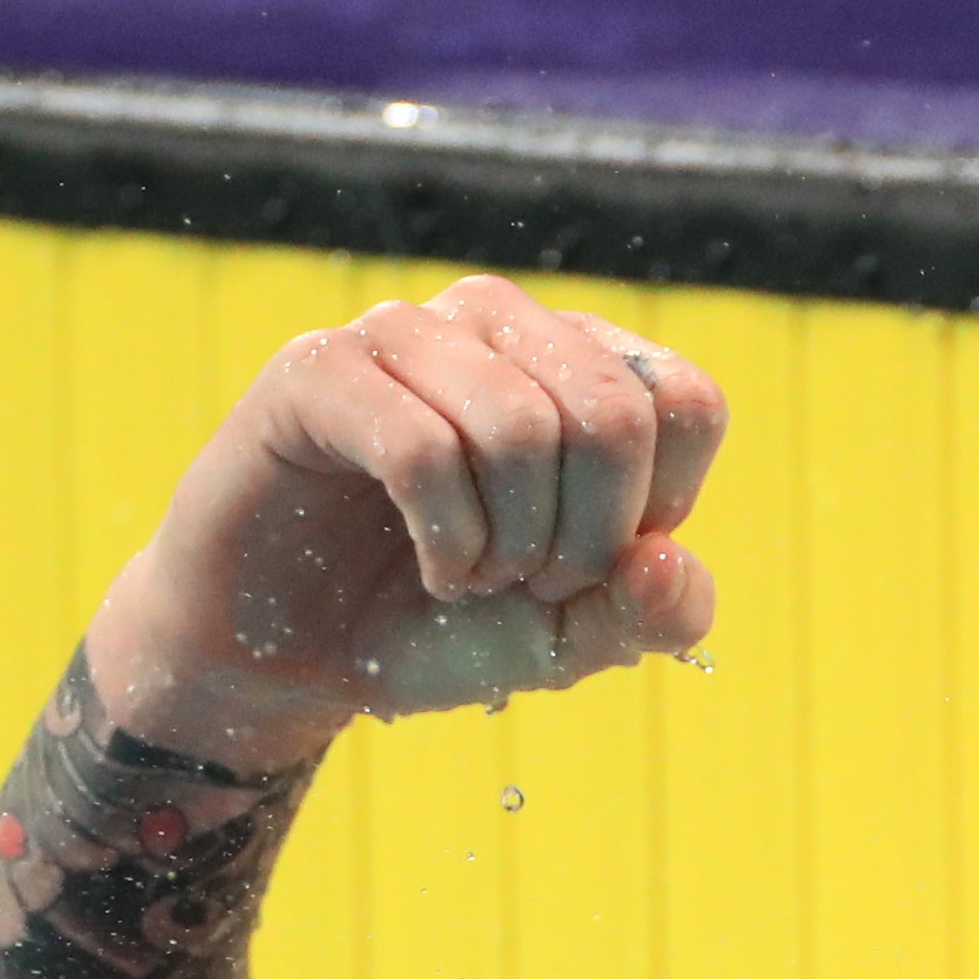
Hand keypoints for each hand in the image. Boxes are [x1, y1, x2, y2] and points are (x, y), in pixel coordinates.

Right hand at [86, 275, 730, 770]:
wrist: (293, 655)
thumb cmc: (438, 623)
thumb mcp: (571, 637)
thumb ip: (650, 612)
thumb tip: (667, 562)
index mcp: (579, 360)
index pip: (685, 404)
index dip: (653, 514)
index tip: (589, 563)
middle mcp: (498, 322)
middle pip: (614, 413)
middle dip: (583, 540)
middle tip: (524, 580)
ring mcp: (407, 334)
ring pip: (521, 428)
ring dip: (508, 547)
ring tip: (469, 574)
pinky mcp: (321, 369)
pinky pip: (423, 450)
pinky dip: (445, 542)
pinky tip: (430, 567)